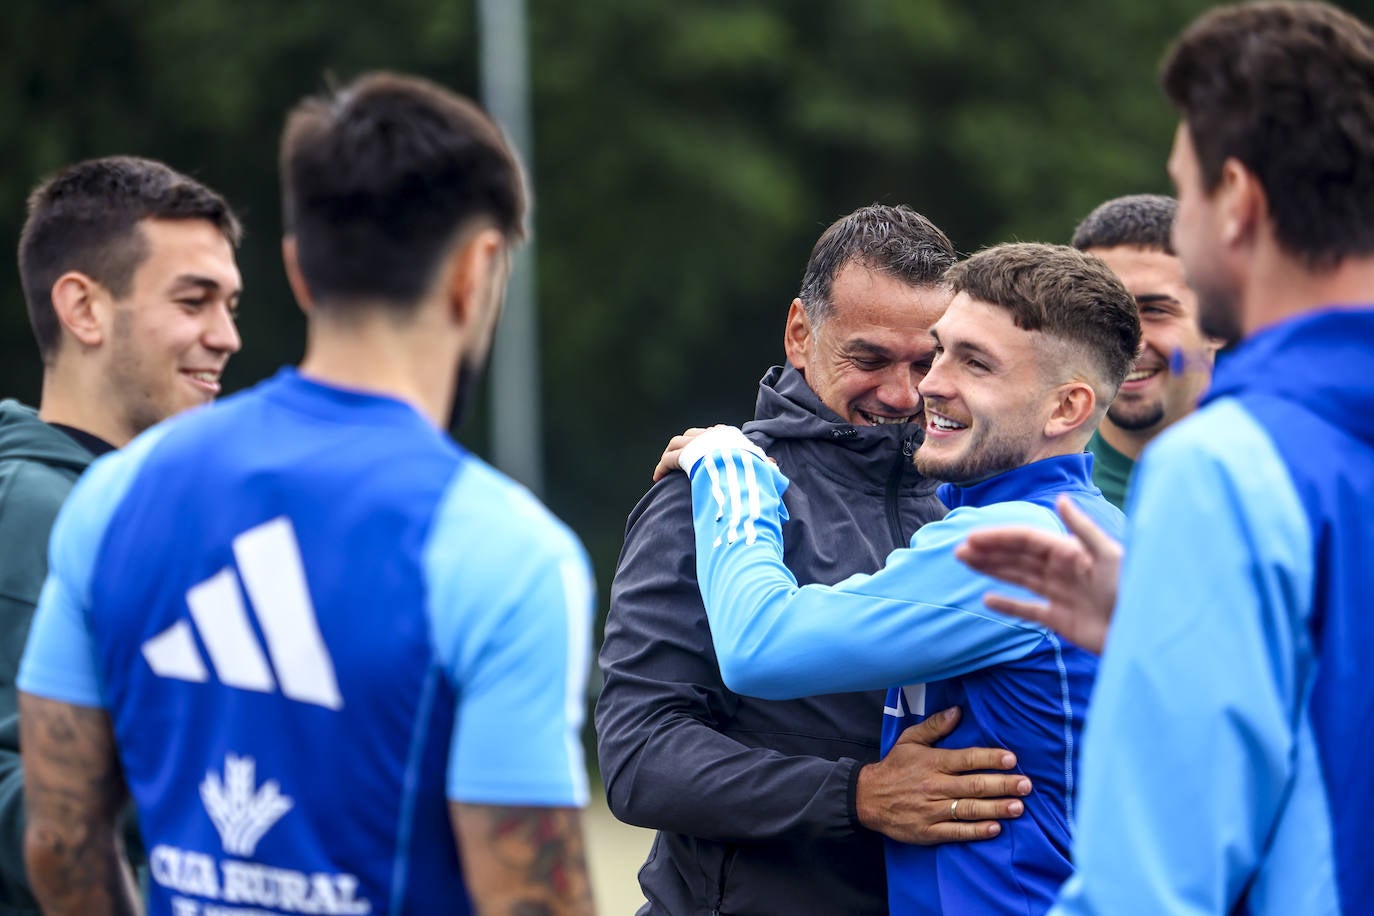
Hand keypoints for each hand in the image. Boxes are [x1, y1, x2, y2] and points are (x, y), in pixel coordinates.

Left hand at [650, 425, 768, 480]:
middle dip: (686, 445)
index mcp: (729, 435)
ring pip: (677, 443)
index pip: (714, 433)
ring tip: (665, 470)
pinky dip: (661, 468)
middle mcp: (711, 434)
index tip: (704, 455)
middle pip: (692, 435)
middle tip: (683, 461)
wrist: (742, 469)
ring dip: (671, 454)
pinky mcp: (685, 455)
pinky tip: (658, 479)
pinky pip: (669, 460)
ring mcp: (696, 443)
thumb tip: (774, 465)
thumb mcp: (764, 465)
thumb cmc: (755, 469)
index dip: (707, 443)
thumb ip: (767, 465)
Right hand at [855, 706, 1030, 844]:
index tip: (1012, 759)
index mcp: (933, 762)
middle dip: (1003, 785)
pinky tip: (995, 828)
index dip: (991, 758)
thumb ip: (935, 726)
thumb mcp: (910, 740)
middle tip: (1026, 785)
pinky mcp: (929, 831)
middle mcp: (935, 786)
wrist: (867, 798)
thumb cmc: (894, 767)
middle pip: (974, 785)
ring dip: (996, 808)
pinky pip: (957, 831)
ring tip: (1018, 807)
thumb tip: (958, 711)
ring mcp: (932, 810)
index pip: (967, 759)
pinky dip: (977, 831)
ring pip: (970, 809)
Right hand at [954, 494, 1120, 653]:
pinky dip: (1008, 605)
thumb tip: (1059, 499)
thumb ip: (1083, 528)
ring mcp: (1060, 595)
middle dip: (989, 552)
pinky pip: (1028, 610)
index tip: (972, 538)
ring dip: (992, 570)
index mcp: (1070, 552)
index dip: (999, 538)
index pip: (1027, 540)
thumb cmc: (1133, 590)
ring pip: (1019, 578)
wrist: (1146, 633)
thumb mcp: (1110, 555)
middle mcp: (1062, 571)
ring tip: (965, 563)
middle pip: (1018, 557)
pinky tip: (987, 599)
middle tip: (958, 551)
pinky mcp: (1061, 621)